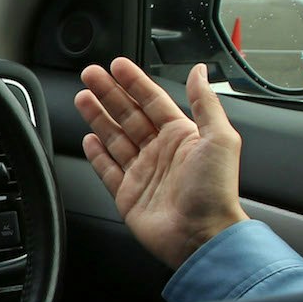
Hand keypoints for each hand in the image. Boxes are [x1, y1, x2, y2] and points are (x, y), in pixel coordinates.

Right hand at [74, 58, 245, 268]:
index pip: (152, 101)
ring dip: (98, 116)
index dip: (134, 82)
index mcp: (183, 136)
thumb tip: (199, 71)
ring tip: (82, 98)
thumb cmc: (215, 190)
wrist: (200, 234)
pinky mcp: (127, 193)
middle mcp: (161, 152)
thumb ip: (205, 102)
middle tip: (90, 75)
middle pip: (128, 115)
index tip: (116, 66)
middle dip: (108, 93)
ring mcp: (142, 172)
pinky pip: (108, 168)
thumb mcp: (220, 137)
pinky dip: (97, 153)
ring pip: (114, 137)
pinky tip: (89, 138)